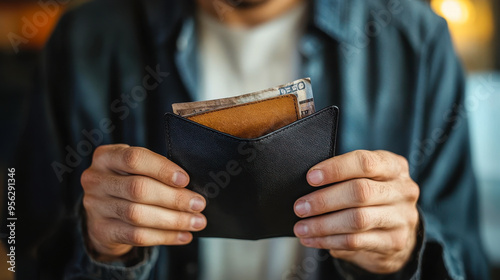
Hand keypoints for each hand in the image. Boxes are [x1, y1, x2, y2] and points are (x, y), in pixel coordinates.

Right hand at [81, 144, 206, 260]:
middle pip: (138, 189)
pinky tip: (183, 235)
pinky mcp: (101, 230)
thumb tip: (191, 187)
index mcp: (107, 156)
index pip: (134, 158)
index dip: (162, 169)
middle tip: (198, 204)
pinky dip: (165, 236)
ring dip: (173, 220)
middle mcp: (96, 179)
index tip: (185, 180)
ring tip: (196, 221)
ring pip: (138, 215)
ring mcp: (95, 206)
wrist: (104, 212)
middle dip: (174, 198)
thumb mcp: (136, 169)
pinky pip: (137, 236)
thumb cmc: (129, 182)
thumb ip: (156, 171)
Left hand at [293, 150, 419, 273]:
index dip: (335, 169)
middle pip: (360, 192)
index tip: (310, 177)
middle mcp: (402, 190)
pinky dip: (328, 241)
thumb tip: (309, 182)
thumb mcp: (367, 178)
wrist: (399, 231)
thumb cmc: (373, 197)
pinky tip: (313, 239)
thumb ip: (345, 176)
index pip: (364, 162)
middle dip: (324, 200)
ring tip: (301, 227)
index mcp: (393, 166)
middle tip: (300, 207)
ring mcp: (402, 218)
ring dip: (322, 225)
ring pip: (357, 220)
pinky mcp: (394, 242)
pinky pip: (355, 242)